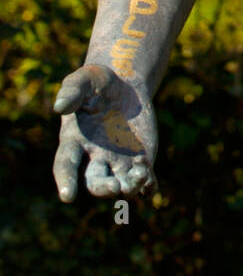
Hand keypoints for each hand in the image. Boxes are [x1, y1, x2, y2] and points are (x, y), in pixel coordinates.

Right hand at [53, 64, 156, 201]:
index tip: (67, 197)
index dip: (65, 181)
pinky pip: (144, 181)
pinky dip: (148, 184)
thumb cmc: (98, 83)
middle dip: (104, 189)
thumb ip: (72, 91)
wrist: (126, 86)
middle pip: (96, 183)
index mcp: (74, 141)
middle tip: (114, 186)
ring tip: (141, 172)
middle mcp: (95, 158)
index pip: (66, 165)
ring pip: (122, 186)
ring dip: (130, 186)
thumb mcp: (85, 79)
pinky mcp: (140, 160)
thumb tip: (60, 106)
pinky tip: (149, 178)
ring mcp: (118, 162)